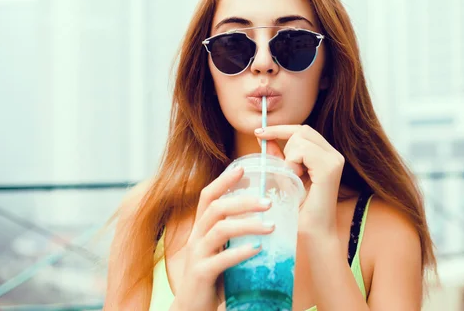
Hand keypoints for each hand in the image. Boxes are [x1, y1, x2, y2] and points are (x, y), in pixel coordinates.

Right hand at [174, 167, 274, 310]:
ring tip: (271, 226)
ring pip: (220, 229)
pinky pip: (221, 259)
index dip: (224, 180)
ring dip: (248, 224)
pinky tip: (258, 248)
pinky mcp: (201, 274)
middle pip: (216, 208)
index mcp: (201, 228)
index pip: (208, 196)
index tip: (243, 167)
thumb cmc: (213, 278)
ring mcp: (197, 255)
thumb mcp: (222, 251)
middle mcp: (196, 237)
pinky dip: (241, 252)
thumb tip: (268, 220)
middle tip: (268, 202)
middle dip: (243, 201)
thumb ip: (236, 236)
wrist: (192, 310)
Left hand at [254, 125, 344, 235]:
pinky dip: (292, 163)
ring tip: (292, 178)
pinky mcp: (330, 168)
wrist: (311, 236)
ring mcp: (334, 160)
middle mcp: (334, 155)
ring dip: (288, 156)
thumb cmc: (298, 212)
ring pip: (300, 137)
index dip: (279, 129)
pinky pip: (302, 150)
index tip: (257, 132)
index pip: (302, 130)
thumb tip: (264, 138)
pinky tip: (295, 179)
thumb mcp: (283, 178)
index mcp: (326, 156)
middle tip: (282, 167)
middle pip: (302, 130)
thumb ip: (277, 158)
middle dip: (283, 142)